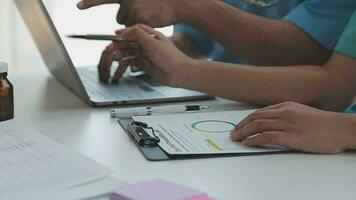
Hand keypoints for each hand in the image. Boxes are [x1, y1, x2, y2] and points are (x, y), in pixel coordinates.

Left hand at [77, 0, 181, 26]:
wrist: (177, 4)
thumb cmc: (158, 3)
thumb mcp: (141, 1)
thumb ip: (129, 7)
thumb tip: (118, 25)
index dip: (90, 2)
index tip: (78, 6)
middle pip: (120, 18)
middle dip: (129, 19)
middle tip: (144, 13)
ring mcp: (134, 9)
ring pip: (127, 26)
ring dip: (136, 25)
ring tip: (149, 16)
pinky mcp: (141, 19)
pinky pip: (135, 31)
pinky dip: (142, 30)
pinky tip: (152, 21)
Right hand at [98, 24, 191, 84]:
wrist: (179, 73)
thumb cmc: (170, 57)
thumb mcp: (152, 43)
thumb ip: (138, 35)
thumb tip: (126, 30)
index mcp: (151, 36)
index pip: (135, 30)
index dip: (125, 32)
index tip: (116, 35)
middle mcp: (149, 45)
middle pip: (130, 42)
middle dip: (120, 45)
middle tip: (110, 49)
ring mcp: (147, 55)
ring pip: (130, 53)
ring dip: (122, 54)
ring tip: (115, 58)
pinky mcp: (146, 65)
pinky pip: (134, 62)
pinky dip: (128, 63)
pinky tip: (123, 64)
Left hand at [230, 102, 355, 153]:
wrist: (341, 128)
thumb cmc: (323, 124)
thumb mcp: (301, 114)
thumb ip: (286, 116)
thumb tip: (271, 124)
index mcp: (286, 106)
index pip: (259, 112)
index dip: (246, 120)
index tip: (238, 126)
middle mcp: (284, 112)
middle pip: (255, 117)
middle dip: (241, 126)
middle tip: (233, 134)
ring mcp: (287, 124)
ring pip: (258, 125)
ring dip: (243, 132)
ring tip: (236, 139)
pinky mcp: (292, 136)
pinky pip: (267, 137)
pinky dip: (254, 139)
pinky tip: (247, 143)